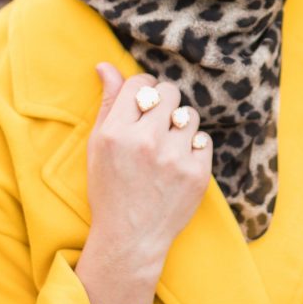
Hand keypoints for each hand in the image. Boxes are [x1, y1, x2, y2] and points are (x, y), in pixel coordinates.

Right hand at [75, 62, 212, 303]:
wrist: (131, 238)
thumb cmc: (110, 189)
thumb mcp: (98, 146)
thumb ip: (108, 103)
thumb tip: (106, 65)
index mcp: (116, 133)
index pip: (140, 83)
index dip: (144, 88)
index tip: (144, 103)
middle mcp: (145, 141)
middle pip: (170, 92)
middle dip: (165, 103)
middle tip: (157, 123)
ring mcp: (174, 157)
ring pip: (190, 115)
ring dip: (181, 126)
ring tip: (167, 147)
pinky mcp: (198, 172)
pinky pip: (204, 139)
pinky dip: (194, 148)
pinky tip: (178, 164)